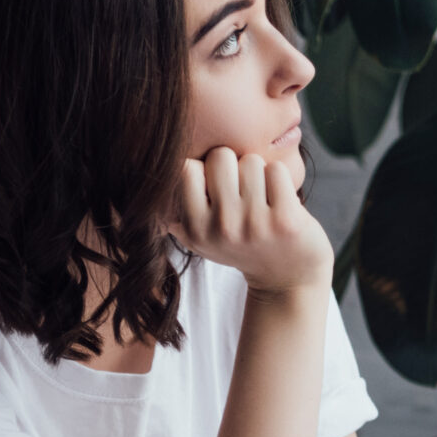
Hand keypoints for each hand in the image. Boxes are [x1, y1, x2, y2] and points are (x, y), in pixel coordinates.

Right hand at [175, 145, 332, 294]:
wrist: (287, 280)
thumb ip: (176, 217)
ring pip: (251, 161)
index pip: (186, 167)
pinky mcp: (286, 220)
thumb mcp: (201, 241)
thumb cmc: (242, 248)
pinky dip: (280, 180)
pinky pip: (276, 170)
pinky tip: (280, 201)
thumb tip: (150, 194)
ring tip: (262, 198)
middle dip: (233, 165)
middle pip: (220, 156)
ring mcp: (255, 224)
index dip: (203, 170)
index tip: (216, 188)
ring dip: (259, 173)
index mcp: (196, 230)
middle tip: (242, 189)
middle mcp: (223, 228)